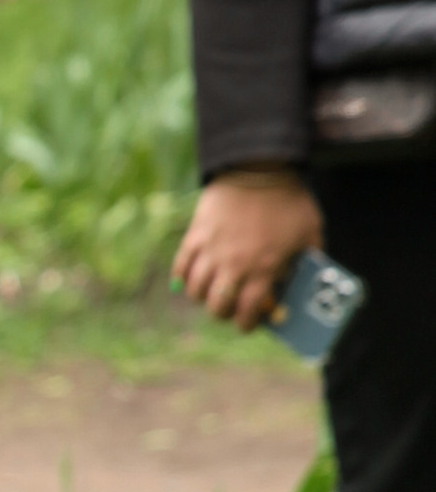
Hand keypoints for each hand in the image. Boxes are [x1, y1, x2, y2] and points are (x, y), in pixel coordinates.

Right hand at [172, 170, 322, 332]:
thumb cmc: (289, 201)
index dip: (247, 324)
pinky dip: (183, 278)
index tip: (249, 323)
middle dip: (224, 313)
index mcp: (264, 268)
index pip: (249, 312)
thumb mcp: (311, 232)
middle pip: (218, 307)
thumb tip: (307, 280)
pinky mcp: (195, 235)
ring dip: (204, 297)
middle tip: (230, 308)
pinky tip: (191, 278)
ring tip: (212, 292)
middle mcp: (234, 264)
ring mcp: (211, 250)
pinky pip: (181, 267)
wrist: (259, 167)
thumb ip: (310, 259)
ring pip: (196, 291)